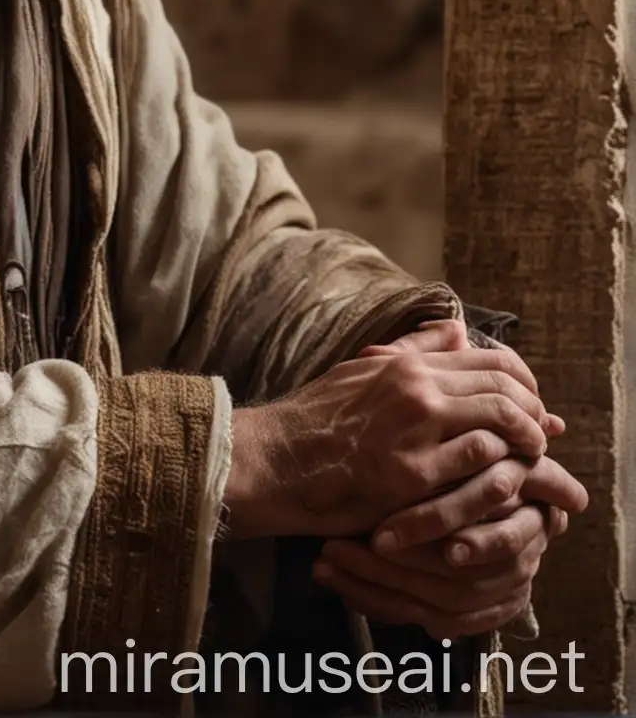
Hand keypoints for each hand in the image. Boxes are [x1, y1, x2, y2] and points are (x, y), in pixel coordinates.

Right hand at [308, 325, 587, 633]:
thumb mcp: (363, 369)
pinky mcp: (410, 476)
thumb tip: (460, 329)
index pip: (490, 361)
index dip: (526, 384)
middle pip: (504, 390)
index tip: (535, 405)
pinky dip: (500, 473)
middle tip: (543, 437)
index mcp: (406, 364)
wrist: (274, 460)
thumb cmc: (315, 419)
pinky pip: (476, 466)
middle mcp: (415, 389)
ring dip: (526, 444)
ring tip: (534, 463)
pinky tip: (505, 486)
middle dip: (535, 414)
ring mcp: (414, 431)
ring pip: (498, 423)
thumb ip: (414, 350)